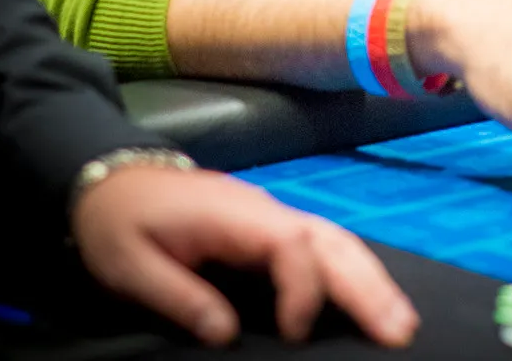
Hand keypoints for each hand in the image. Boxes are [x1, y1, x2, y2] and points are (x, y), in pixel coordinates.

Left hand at [71, 165, 418, 347]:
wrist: (112, 175)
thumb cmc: (118, 221)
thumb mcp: (130, 265)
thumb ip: (179, 297)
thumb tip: (226, 336)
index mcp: (232, 214)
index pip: (290, 244)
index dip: (303, 289)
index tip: (295, 335)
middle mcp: (263, 210)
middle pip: (329, 237)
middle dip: (366, 282)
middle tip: (400, 330)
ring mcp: (269, 216)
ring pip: (334, 238)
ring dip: (369, 277)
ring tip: (399, 320)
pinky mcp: (268, 228)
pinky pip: (320, 245)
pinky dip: (351, 269)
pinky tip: (369, 297)